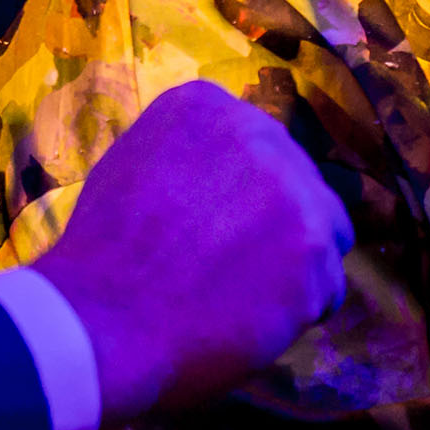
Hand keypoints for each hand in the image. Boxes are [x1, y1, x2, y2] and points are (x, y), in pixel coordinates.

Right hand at [33, 82, 353, 427]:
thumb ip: (190, 154)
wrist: (102, 321)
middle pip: (301, 185)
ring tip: (240, 297)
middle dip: (275, 227)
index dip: (243, 196)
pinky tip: (249, 322)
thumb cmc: (103, 255)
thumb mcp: (131, 166)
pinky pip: (328, 287)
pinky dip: (297, 313)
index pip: (260, 148)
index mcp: (207, 107)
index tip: (213, 226)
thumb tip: (227, 171)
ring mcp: (294, 191)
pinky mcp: (314, 251)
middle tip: (229, 269)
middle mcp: (260, 134)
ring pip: (325, 233)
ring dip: (293, 267)